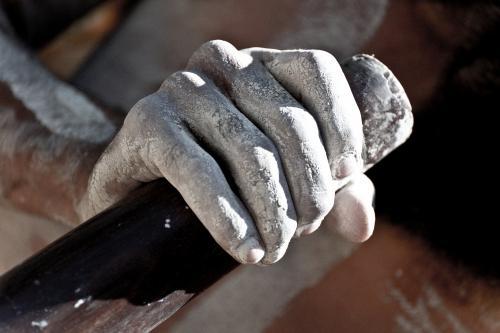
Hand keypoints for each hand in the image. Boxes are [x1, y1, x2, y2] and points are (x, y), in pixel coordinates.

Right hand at [78, 40, 374, 264]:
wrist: (140, 186)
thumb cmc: (222, 176)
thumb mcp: (285, 178)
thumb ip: (330, 190)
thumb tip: (362, 223)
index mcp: (260, 64)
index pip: (315, 70)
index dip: (342, 122)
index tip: (347, 175)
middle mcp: (221, 64)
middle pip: (289, 120)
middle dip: (309, 188)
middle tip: (303, 229)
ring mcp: (181, 88)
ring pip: (250, 150)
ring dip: (273, 212)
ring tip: (275, 249)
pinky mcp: (148, 122)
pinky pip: (198, 170)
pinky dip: (227, 217)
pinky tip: (245, 249)